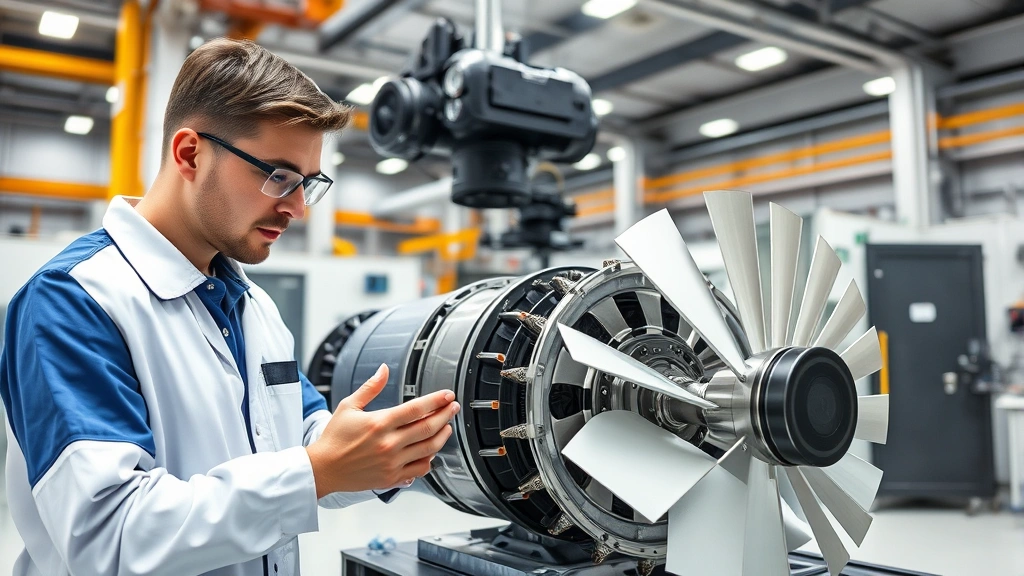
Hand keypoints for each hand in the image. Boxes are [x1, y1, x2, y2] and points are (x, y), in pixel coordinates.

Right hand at [305, 363, 458, 497]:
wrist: (323, 469)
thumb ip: (371, 387)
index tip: (447, 395)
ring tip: (447, 427)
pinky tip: (432, 451)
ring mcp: (392, 463)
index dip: (436, 400)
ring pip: (429, 449)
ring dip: (443, 436)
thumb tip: (384, 368)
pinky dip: (430, 459)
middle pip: (428, 428)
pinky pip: (420, 469)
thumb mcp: (349, 406)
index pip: (416, 409)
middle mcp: (388, 444)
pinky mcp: (392, 478)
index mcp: (379, 423)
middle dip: (445, 415)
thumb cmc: (335, 438)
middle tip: (453, 408)